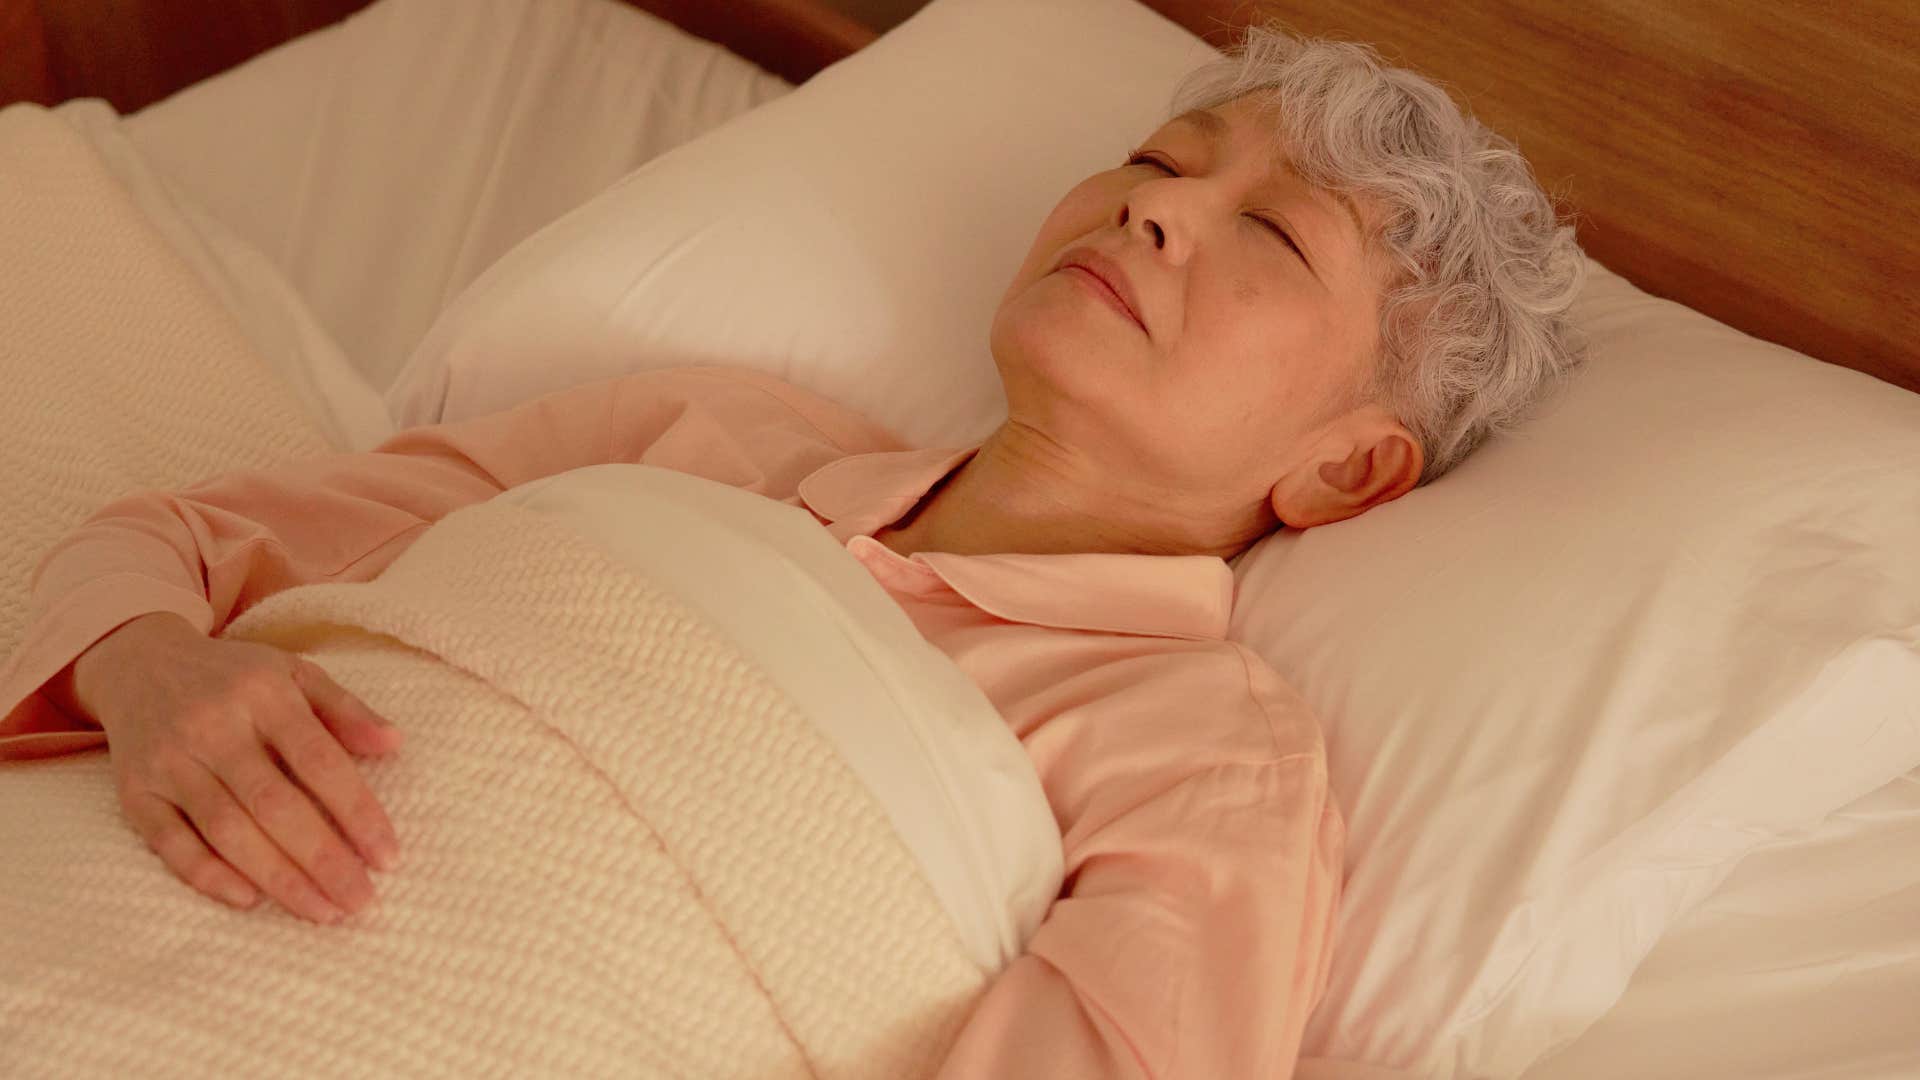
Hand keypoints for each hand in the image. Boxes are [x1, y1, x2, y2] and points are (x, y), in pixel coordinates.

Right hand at [64, 612, 402, 923]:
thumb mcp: (295, 673)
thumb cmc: (236, 678)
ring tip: (323, 911)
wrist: (141, 666)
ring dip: (277, 877)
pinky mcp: (136, 793)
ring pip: (226, 830)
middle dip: (322, 858)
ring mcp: (170, 762)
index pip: (319, 760)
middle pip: (273, 804)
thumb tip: (394, 742)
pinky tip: (249, 900)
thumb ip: (346, 709)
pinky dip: (207, 875)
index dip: (356, 811)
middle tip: (361, 901)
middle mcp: (213, 727)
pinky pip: (169, 843)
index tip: (389, 857)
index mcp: (263, 694)